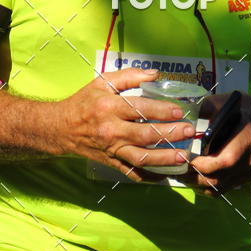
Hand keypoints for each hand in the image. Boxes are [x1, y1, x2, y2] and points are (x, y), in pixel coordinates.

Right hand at [57, 68, 197, 181]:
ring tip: (183, 156)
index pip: (140, 109)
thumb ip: (129, 76)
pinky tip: (166, 174)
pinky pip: (133, 172)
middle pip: (145, 135)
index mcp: (109, 108)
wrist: (61, 128)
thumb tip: (155, 74)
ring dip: (164, 159)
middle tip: (188, 131)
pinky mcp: (112, 162)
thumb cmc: (84, 103)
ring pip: (141, 157)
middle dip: (169, 134)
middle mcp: (111, 130)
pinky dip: (150, 176)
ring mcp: (112, 149)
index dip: (161, 110)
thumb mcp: (102, 82)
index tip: (179, 110)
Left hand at [180, 93, 250, 195]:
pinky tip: (194, 177)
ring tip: (180, 172)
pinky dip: (205, 187)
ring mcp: (247, 174)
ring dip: (195, 183)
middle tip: (175, 167)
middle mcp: (250, 161)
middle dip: (192, 176)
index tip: (184, 156)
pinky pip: (221, 191)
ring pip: (217, 189)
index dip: (201, 163)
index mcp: (249, 139)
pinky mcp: (243, 180)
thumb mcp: (234, 102)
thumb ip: (210, 106)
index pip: (225, 160)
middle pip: (217, 180)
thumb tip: (186, 112)